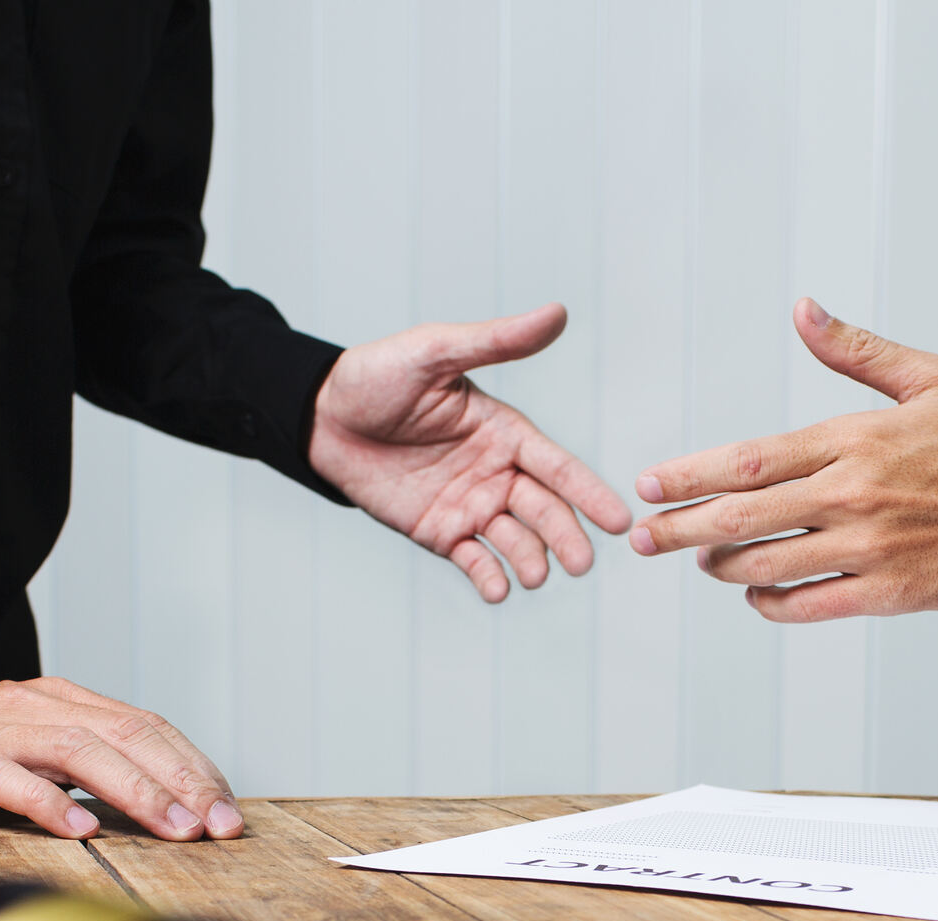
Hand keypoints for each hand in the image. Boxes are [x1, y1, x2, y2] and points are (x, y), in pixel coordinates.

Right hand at [0, 677, 243, 841]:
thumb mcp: (32, 750)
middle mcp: (38, 708)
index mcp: (63, 702)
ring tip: (176, 829)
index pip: (147, 727)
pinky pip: (10, 779)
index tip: (229, 811)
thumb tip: (161, 804)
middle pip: (128, 734)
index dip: (194, 766)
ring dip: (137, 791)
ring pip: (81, 752)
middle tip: (221, 825)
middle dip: (184, 781)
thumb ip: (87, 766)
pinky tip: (82, 830)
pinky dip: (49, 802)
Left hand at [309, 303, 634, 601]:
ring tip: (535, 576)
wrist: (319, 417)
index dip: (588, 493)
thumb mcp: (438, 352)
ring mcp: (469, 506)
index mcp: (504, 432)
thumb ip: (498, 342)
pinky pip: (472, 560)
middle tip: (581, 563)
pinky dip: (488, 577)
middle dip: (566, 537)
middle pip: (543, 510)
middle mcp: (495, 472)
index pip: (558, 466)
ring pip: (513, 540)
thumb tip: (557, 313)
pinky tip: (497, 590)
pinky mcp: (439, 532)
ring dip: (529, 560)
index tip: (618, 519)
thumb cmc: (377, 376)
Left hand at [628, 298, 937, 620]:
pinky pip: (807, 605)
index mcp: (856, 441)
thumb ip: (858, 351)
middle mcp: (852, 498)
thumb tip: (803, 312)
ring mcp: (867, 551)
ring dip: (722, 565)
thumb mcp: (932, 378)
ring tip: (699, 558)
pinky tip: (755, 592)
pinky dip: (771, 603)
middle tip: (640, 538)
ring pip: (767, 565)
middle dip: (681, 529)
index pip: (750, 462)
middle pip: (742, 519)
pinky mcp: (885, 594)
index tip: (648, 483)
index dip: (691, 475)